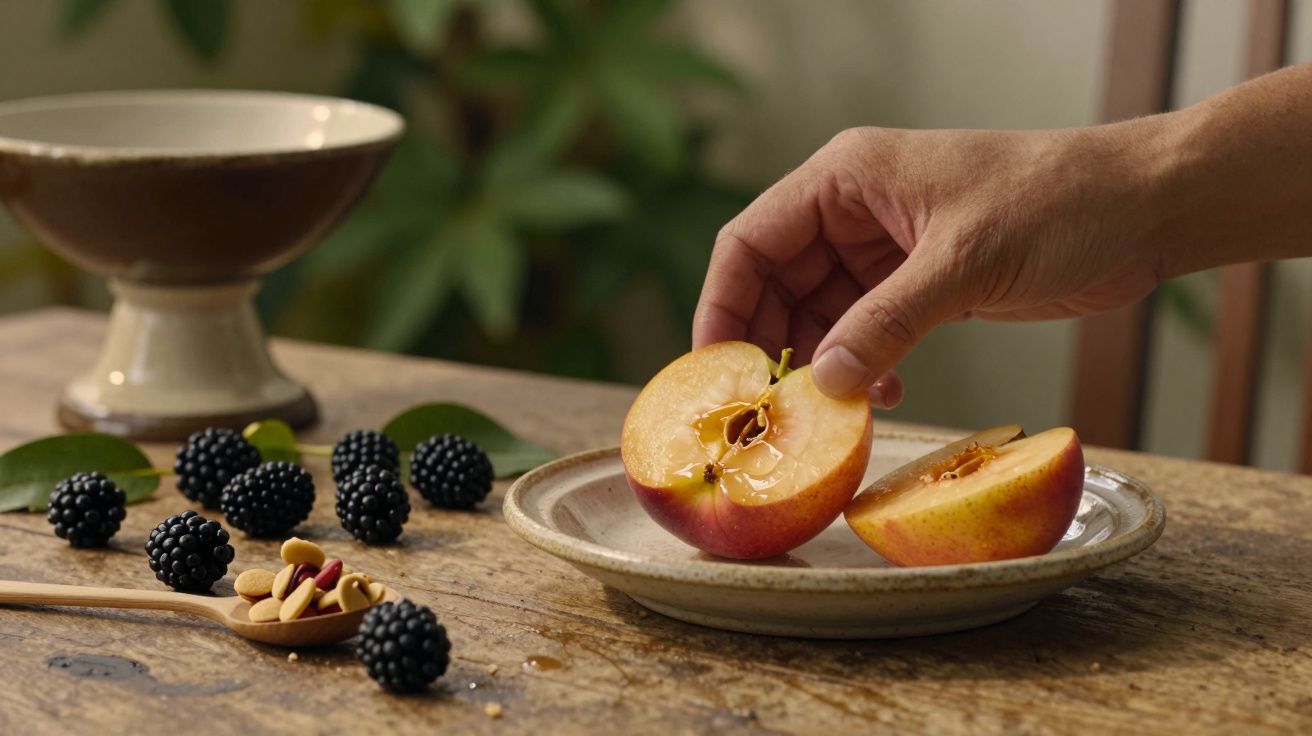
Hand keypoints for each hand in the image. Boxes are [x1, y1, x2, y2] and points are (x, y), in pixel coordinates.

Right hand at [692, 123, 1168, 404]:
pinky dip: (864, 365)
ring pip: (819, 314)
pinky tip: (886, 392)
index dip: (724, 304)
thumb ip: (887, 321)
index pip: (751, 241)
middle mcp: (854, 211)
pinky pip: (864, 330)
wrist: (1142, 210)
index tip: (718, 369)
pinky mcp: (918, 283)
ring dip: (823, 364)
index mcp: (846, 178)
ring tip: (834, 410)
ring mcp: (884, 250)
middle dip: (774, 345)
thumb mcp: (963, 262)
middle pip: (775, 283)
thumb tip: (823, 383)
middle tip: (775, 408)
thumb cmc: (1057, 204)